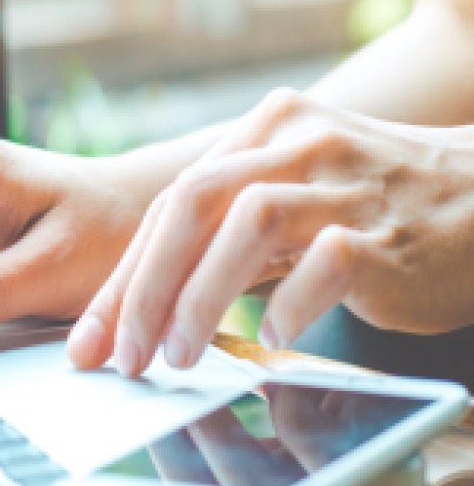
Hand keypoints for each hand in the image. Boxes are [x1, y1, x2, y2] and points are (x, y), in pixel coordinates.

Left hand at [67, 88, 473, 376]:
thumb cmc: (379, 204)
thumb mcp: (296, 191)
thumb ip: (229, 225)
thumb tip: (146, 298)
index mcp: (267, 130)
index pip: (173, 199)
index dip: (125, 271)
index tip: (95, 333)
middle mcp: (300, 143)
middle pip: (192, 201)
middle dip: (142, 285)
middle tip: (121, 354)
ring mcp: (347, 184)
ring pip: (247, 222)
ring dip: (198, 297)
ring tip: (178, 356)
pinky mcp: (389, 233)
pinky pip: (325, 264)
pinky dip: (287, 306)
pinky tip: (271, 337)